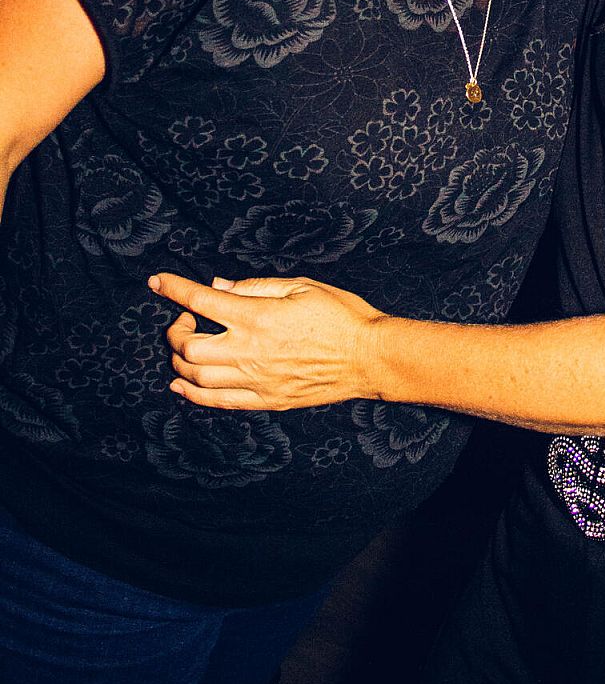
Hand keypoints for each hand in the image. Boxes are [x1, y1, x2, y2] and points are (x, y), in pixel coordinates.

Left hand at [149, 271, 384, 409]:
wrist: (369, 357)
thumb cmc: (341, 315)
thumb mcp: (301, 286)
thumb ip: (256, 286)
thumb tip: (219, 287)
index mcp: (259, 316)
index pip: (201, 302)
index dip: (174, 289)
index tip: (157, 281)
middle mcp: (250, 351)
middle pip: (188, 347)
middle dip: (175, 332)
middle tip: (185, 321)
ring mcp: (256, 380)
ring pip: (196, 378)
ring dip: (181, 361)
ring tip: (189, 348)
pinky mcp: (265, 400)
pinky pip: (217, 402)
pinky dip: (192, 393)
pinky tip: (182, 384)